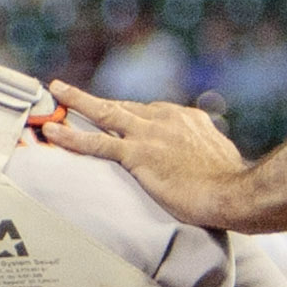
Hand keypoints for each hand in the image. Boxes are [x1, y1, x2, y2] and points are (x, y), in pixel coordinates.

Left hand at [47, 82, 251, 225]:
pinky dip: (71, 136)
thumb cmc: (229, 183)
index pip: (147, 111)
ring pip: (104, 112)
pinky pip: (96, 143)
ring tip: (55, 92)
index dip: (125, 113)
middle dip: (95, 103)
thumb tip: (204, 152)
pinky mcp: (138, 153)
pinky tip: (52, 131)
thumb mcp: (218, 154)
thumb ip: (203, 146)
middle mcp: (166, 119)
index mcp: (186, 118)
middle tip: (69, 93)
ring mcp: (150, 134)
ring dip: (76, 101)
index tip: (109, 113)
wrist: (234, 194)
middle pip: (122, 107)